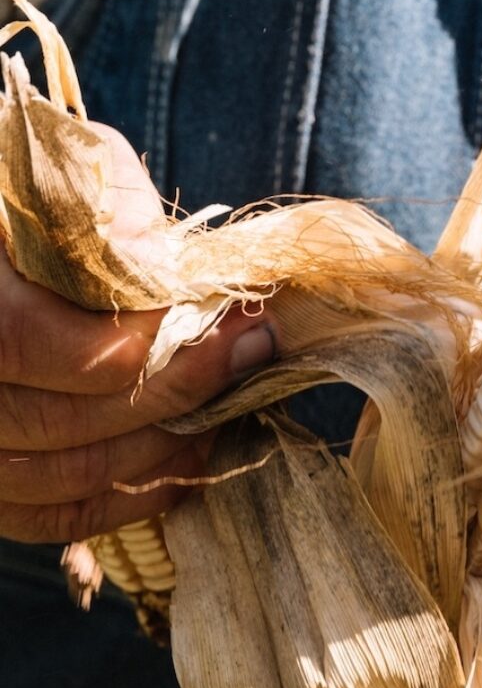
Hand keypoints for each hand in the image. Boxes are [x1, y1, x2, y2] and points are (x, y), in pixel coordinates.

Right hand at [0, 124, 274, 542]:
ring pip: (63, 476)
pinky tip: (186, 458)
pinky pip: (49, 514)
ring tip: (228, 406)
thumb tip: (181, 281)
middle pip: (65, 420)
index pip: (47, 346)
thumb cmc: (23, 194)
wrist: (3, 243)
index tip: (229, 315)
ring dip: (162, 449)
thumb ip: (113, 217)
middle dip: (178, 391)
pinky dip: (126, 496)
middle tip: (251, 352)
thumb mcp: (61, 173)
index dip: (149, 342)